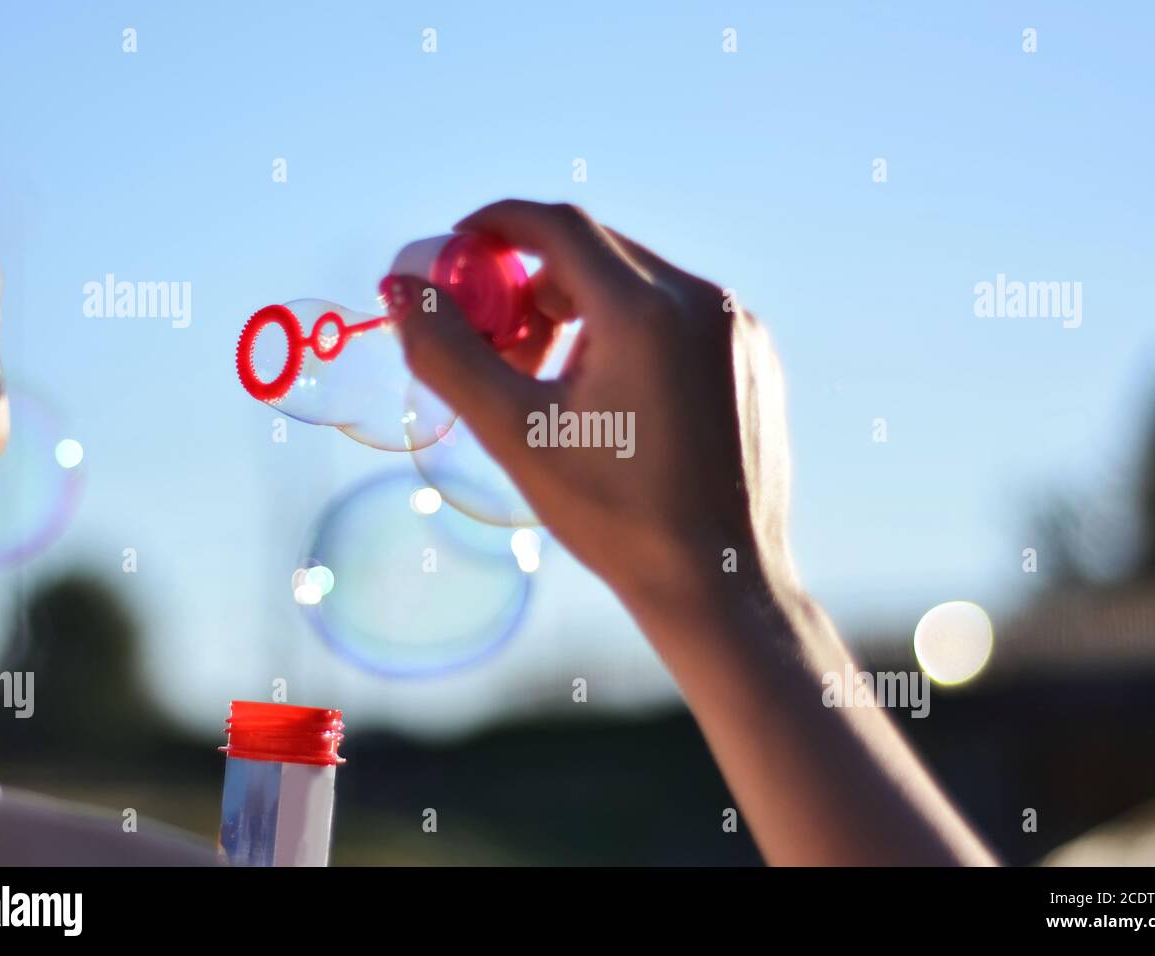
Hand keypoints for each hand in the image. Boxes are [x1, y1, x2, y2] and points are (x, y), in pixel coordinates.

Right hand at [383, 200, 796, 623]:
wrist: (720, 584)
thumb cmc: (618, 518)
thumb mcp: (517, 435)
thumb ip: (449, 353)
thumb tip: (400, 290)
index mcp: (646, 311)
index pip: (557, 225)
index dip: (495, 227)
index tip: (454, 251)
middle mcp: (703, 302)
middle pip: (596, 255)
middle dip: (532, 283)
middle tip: (495, 342)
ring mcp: (738, 329)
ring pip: (637, 285)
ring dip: (580, 312)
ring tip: (549, 383)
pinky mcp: (754, 359)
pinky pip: (678, 318)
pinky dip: (629, 333)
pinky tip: (609, 399)